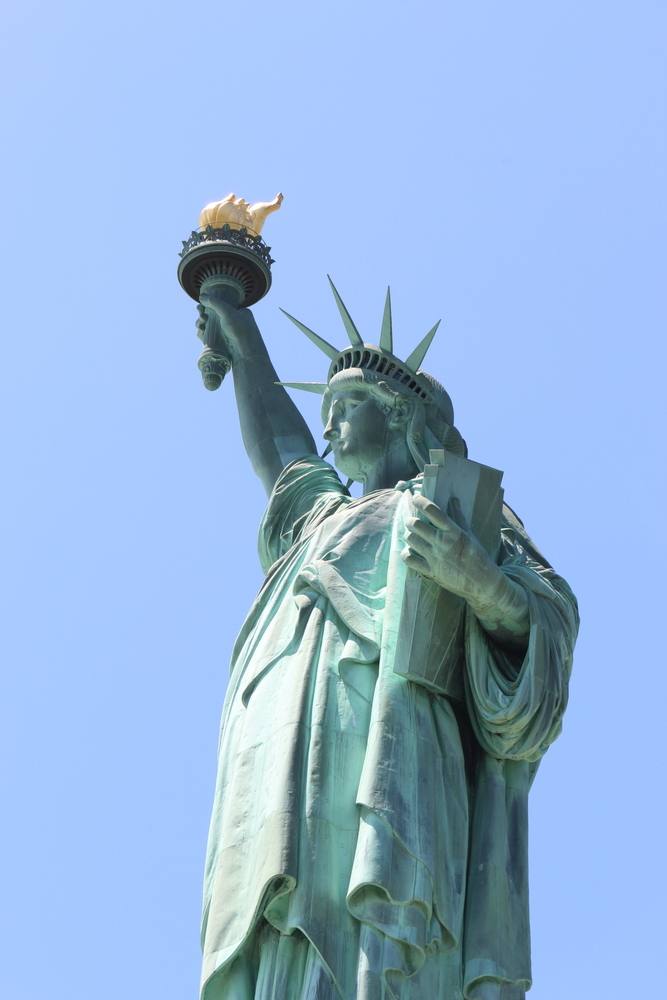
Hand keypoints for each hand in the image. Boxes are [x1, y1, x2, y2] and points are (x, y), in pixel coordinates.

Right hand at [198, 284, 259, 359]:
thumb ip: (214, 302)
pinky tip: (199, 331)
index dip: (211, 303)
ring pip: (210, 326)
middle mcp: (233, 322)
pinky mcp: (221, 343)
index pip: (222, 305)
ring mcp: (226, 333)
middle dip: (204, 313)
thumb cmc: (241, 329)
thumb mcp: (228, 311)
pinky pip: (209, 336)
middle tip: (200, 311)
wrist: (245, 352)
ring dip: (202, 322)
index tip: (202, 303)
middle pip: (214, 315)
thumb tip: (201, 296)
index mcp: (240, 312)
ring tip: (200, 323)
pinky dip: (203, 333)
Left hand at [403, 492, 529, 637]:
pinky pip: (409, 559)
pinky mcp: (430, 571)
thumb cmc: (478, 556)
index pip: (432, 511)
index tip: (416, 498)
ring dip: (409, 535)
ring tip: (413, 535)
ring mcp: (435, 557)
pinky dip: (406, 553)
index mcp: (453, 531)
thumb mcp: (469, 534)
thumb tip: (453, 499)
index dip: (420, 501)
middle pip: (416, 524)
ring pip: (411, 539)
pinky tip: (410, 551)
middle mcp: (442, 542)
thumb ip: (459, 516)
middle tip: (412, 521)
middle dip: (411, 520)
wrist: (482, 583)